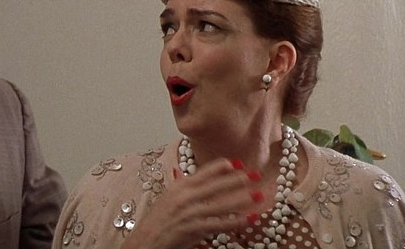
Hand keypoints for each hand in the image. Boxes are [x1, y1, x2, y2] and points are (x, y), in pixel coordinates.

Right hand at [120, 158, 261, 248]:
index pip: (204, 172)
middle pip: (217, 185)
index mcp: (179, 186)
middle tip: (255, 174)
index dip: (222, 167)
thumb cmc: (155, 221)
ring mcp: (190, 213)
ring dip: (243, 199)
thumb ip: (177, 184)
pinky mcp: (194, 229)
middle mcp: (185, 197)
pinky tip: (249, 218)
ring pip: (222, 204)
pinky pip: (220, 224)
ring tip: (259, 194)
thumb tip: (180, 172)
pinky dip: (236, 221)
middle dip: (238, 180)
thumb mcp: (165, 198)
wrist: (145, 240)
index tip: (237, 163)